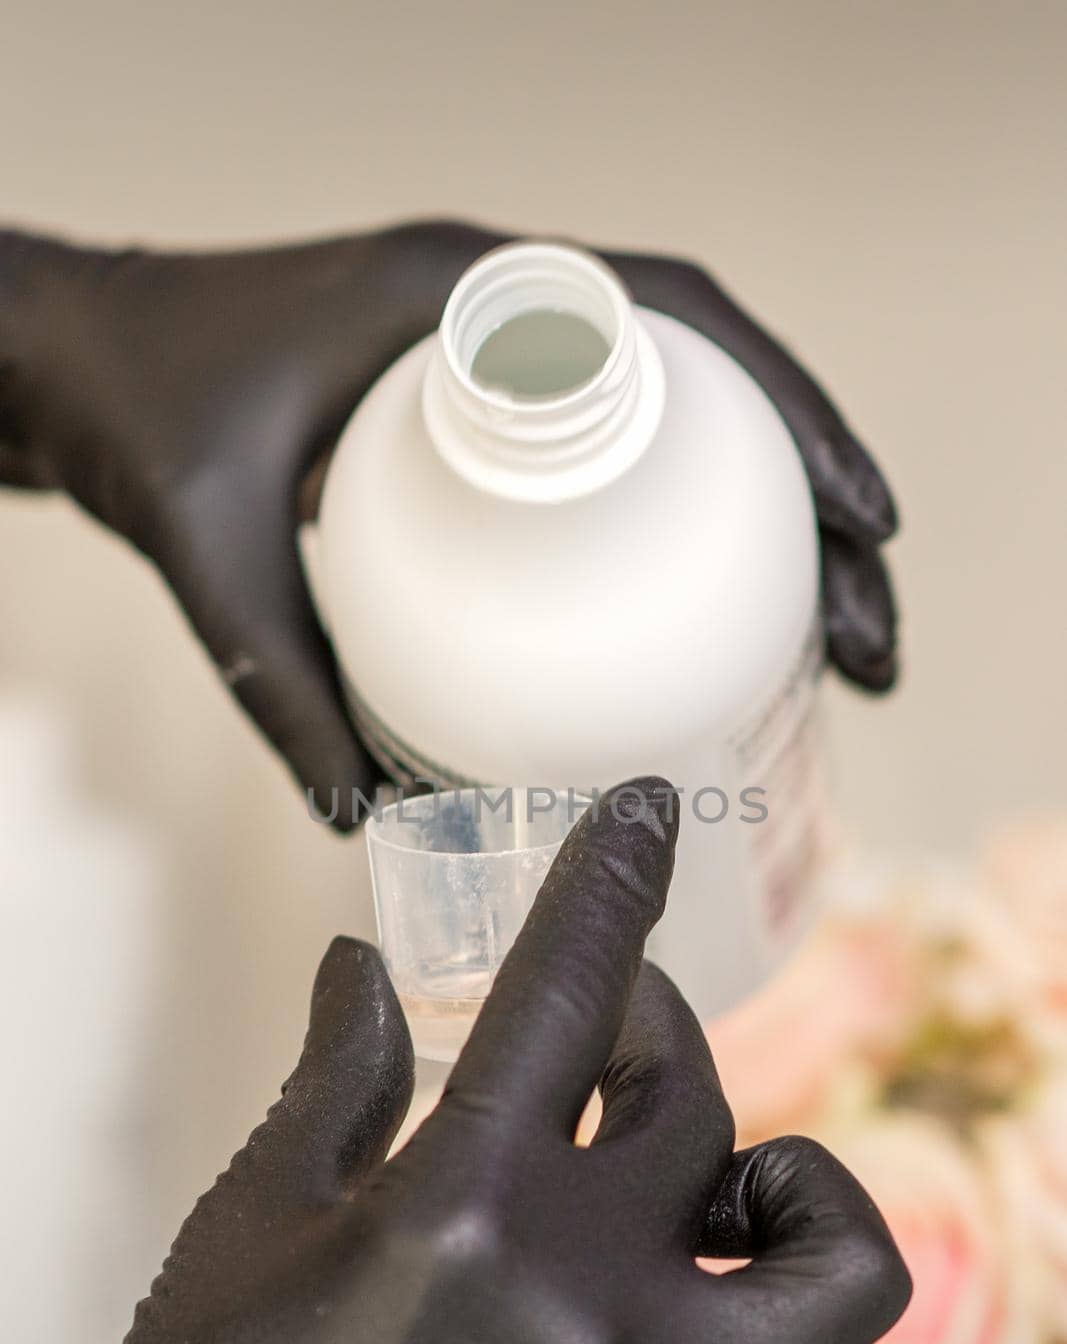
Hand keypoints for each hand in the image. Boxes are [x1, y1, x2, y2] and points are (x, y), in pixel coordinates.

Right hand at [0, 778, 923, 1343]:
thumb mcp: (248, 1238)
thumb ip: (330, 1084)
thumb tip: (356, 965)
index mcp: (459, 1204)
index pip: (566, 983)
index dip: (611, 879)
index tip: (642, 815)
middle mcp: (593, 1301)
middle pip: (699, 1095)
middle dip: (661, 1038)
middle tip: (625, 1049)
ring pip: (846, 1257)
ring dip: (796, 1208)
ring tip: (731, 1218)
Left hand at [1, 223, 897, 826]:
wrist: (70, 363)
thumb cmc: (134, 420)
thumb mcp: (209, 557)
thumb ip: (276, 684)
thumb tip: (374, 818)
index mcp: (453, 296)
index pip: (674, 318)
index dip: (791, 412)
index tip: (860, 525)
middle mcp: (492, 309)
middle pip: (706, 383)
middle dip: (808, 501)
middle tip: (861, 636)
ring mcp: (488, 354)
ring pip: (668, 416)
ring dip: (758, 515)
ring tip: (819, 642)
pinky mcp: (467, 408)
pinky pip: (604, 445)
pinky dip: (669, 520)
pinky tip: (697, 615)